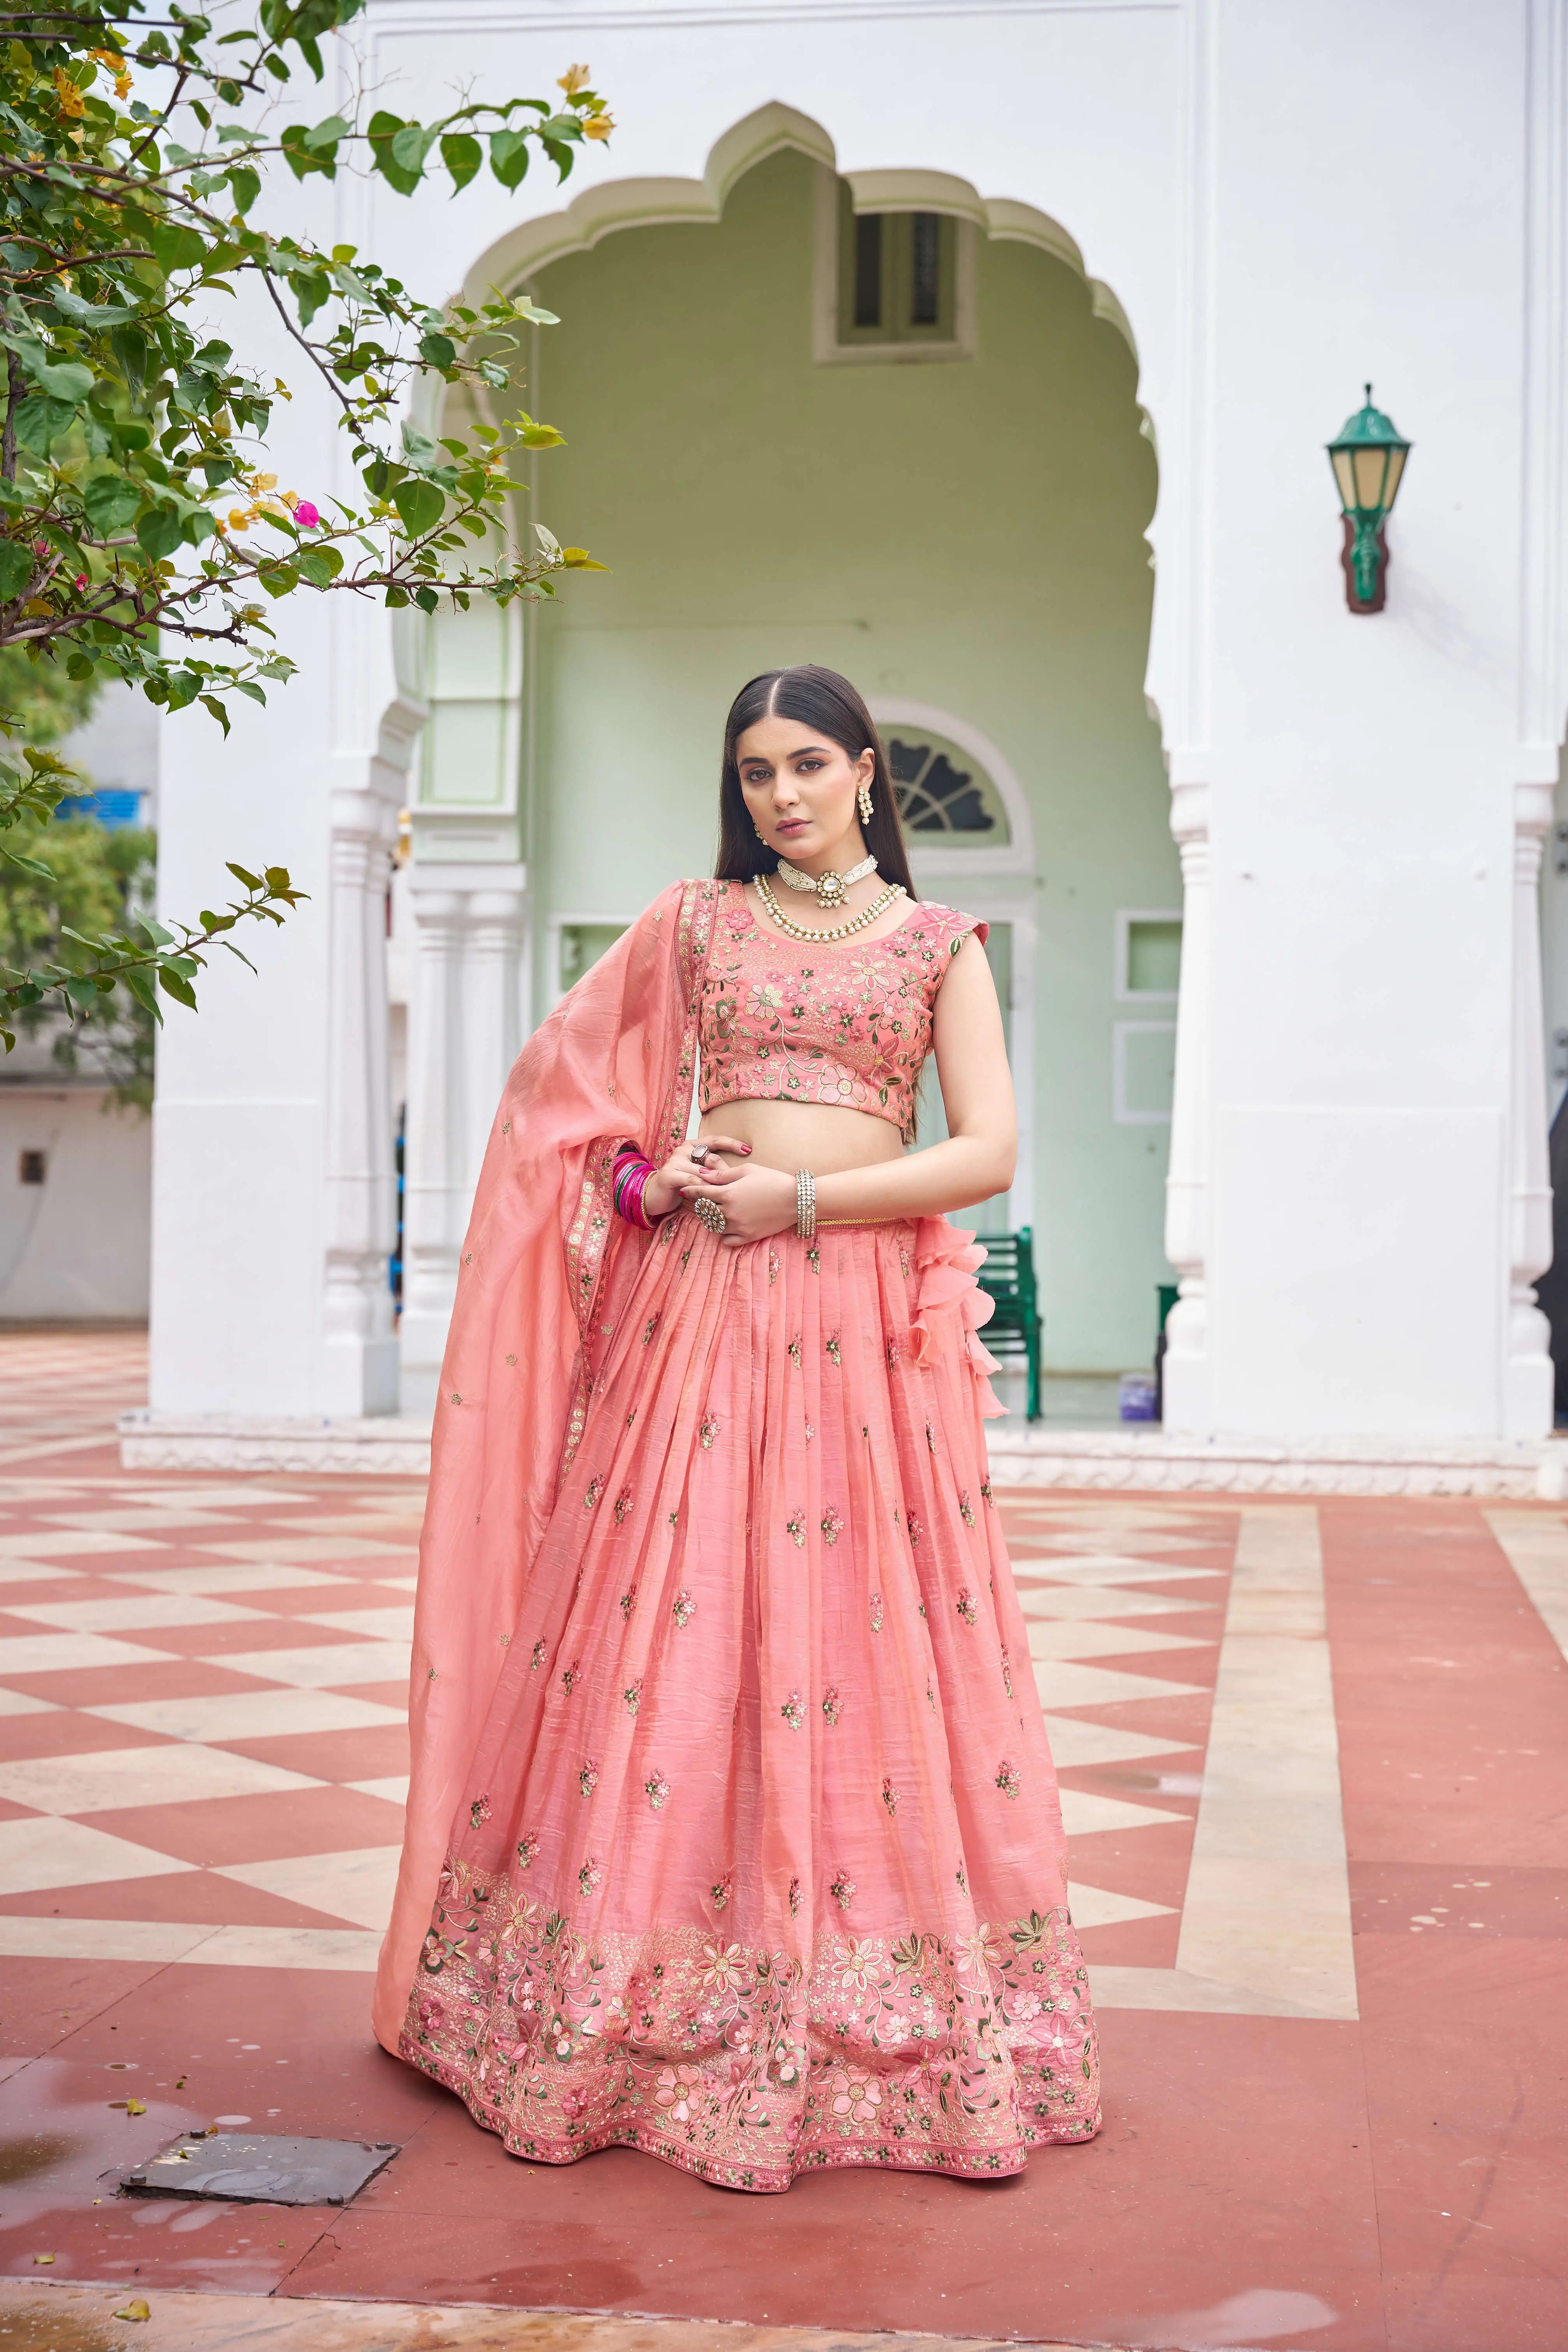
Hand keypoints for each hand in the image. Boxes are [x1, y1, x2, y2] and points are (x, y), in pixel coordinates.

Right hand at [643, 1134, 750, 1220]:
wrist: (653, 1196)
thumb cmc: (680, 1186)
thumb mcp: (698, 1175)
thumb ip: (712, 1170)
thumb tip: (737, 1172)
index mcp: (691, 1146)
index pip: (715, 1140)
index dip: (732, 1143)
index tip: (748, 1149)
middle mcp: (683, 1150)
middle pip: (712, 1159)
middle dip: (726, 1173)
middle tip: (737, 1185)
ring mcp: (675, 1161)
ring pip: (703, 1172)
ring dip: (716, 1185)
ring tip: (728, 1195)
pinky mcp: (669, 1174)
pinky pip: (692, 1181)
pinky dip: (703, 1190)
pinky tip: (712, 1198)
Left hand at [680, 1158, 797, 1245]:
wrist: (796, 1199)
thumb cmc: (773, 1179)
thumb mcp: (747, 1170)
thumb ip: (722, 1174)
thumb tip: (703, 1173)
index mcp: (728, 1193)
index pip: (701, 1192)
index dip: (691, 1190)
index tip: (685, 1189)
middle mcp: (730, 1212)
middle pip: (705, 1211)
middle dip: (701, 1205)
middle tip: (704, 1200)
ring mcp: (738, 1226)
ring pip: (714, 1226)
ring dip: (712, 1219)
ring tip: (716, 1213)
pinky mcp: (748, 1237)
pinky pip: (726, 1240)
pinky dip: (724, 1235)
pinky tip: (729, 1226)